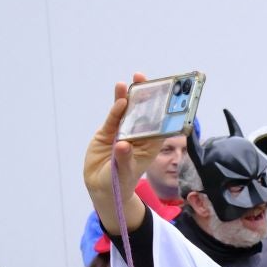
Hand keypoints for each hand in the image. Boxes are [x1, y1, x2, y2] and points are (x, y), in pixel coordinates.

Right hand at [84, 73, 166, 237]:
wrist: (101, 187)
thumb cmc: (119, 182)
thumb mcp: (123, 173)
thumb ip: (123, 159)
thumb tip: (123, 144)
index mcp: (149, 147)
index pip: (158, 126)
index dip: (162, 111)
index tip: (165, 96)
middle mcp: (137, 137)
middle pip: (142, 114)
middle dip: (144, 97)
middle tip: (144, 79)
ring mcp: (122, 133)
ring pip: (127, 112)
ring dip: (128, 97)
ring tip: (131, 81)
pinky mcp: (108, 133)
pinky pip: (113, 118)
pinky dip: (116, 108)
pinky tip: (120, 97)